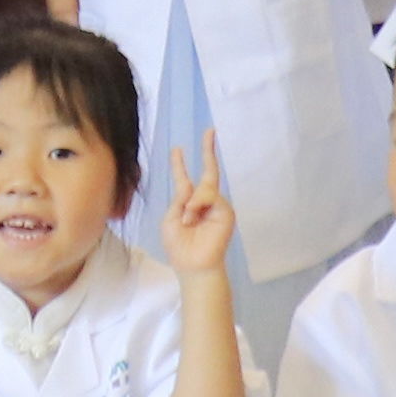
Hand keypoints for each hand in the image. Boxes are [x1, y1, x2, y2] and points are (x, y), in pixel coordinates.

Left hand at [158, 127, 235, 282]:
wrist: (192, 265)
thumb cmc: (178, 246)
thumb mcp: (169, 219)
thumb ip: (179, 199)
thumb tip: (192, 188)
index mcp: (186, 203)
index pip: (184, 178)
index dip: (180, 163)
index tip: (177, 148)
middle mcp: (204, 201)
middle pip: (207, 172)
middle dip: (208, 151)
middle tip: (210, 131)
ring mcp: (217, 206)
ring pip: (207, 187)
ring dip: (193, 201)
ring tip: (187, 219)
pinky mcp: (226, 212)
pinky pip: (213, 197)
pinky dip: (200, 204)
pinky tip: (193, 217)